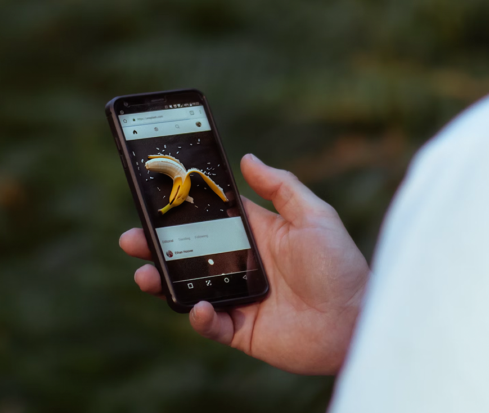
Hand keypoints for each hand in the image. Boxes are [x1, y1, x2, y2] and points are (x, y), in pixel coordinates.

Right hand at [119, 153, 369, 375]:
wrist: (357, 321)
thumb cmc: (342, 266)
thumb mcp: (315, 216)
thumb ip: (281, 187)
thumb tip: (247, 158)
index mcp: (255, 234)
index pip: (208, 218)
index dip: (180, 210)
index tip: (153, 199)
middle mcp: (241, 265)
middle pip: (187, 253)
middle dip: (155, 246)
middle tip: (131, 239)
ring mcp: (238, 298)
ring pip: (188, 288)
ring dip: (163, 281)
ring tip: (145, 274)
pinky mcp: (241, 330)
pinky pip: (211, 324)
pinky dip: (199, 317)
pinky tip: (199, 307)